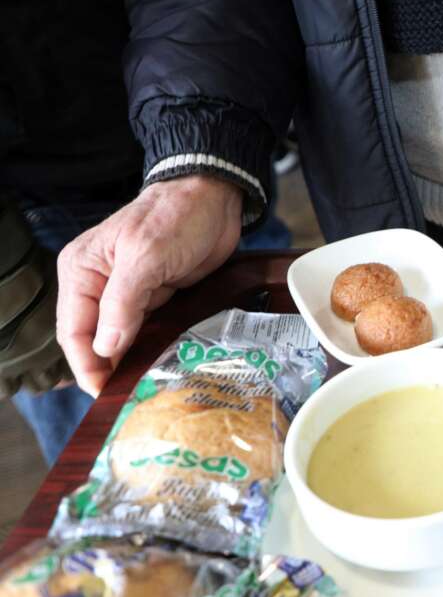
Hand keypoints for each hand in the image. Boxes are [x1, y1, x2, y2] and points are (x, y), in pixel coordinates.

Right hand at [57, 176, 242, 395]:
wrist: (214, 197)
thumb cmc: (176, 216)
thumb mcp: (146, 257)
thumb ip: (123, 303)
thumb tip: (106, 348)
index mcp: (82, 271)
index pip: (74, 330)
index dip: (87, 365)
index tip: (103, 392)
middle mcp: (98, 284)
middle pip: (94, 340)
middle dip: (106, 369)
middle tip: (126, 400)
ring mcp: (128, 293)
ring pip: (120, 340)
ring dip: (129, 363)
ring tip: (143, 391)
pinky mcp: (155, 297)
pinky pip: (145, 331)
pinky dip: (150, 350)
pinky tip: (160, 368)